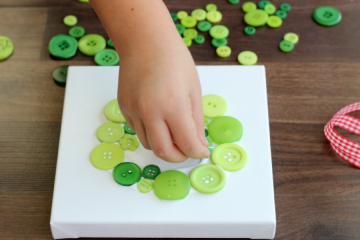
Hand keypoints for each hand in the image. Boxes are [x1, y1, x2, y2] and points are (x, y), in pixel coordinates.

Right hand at [118, 46, 209, 162]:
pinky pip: (137, 130)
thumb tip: (199, 143)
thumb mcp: (194, 90)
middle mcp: (150, 112)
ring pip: (148, 143)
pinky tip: (157, 118)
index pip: (186, 144)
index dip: (197, 152)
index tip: (201, 151)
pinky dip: (150, 132)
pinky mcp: (123, 108)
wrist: (145, 41)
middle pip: (163, 152)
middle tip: (187, 151)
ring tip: (173, 132)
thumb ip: (196, 121)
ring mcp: (133, 110)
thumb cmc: (174, 60)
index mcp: (173, 106)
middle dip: (178, 157)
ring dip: (163, 145)